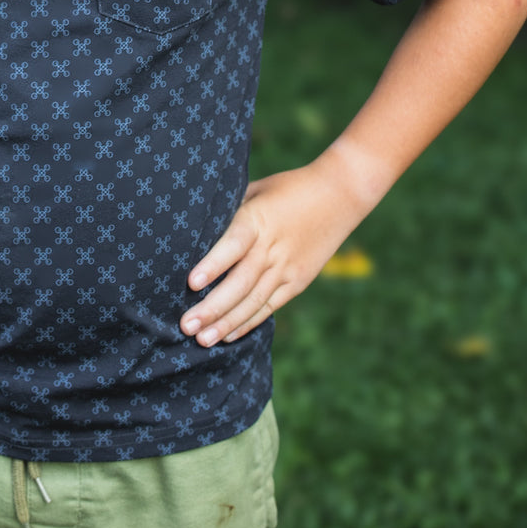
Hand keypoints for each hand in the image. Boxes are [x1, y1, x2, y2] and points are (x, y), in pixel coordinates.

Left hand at [180, 158, 367, 345]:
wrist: (340, 195)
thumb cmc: (289, 188)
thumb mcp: (257, 190)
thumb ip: (232, 211)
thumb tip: (199, 230)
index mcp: (258, 219)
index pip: (233, 244)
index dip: (213, 264)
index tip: (191, 283)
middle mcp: (272, 247)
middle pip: (240, 282)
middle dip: (212, 307)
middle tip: (186, 325)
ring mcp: (287, 268)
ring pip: (253, 300)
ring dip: (227, 322)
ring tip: (202, 339)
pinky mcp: (298, 281)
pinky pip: (270, 306)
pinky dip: (249, 321)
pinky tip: (228, 335)